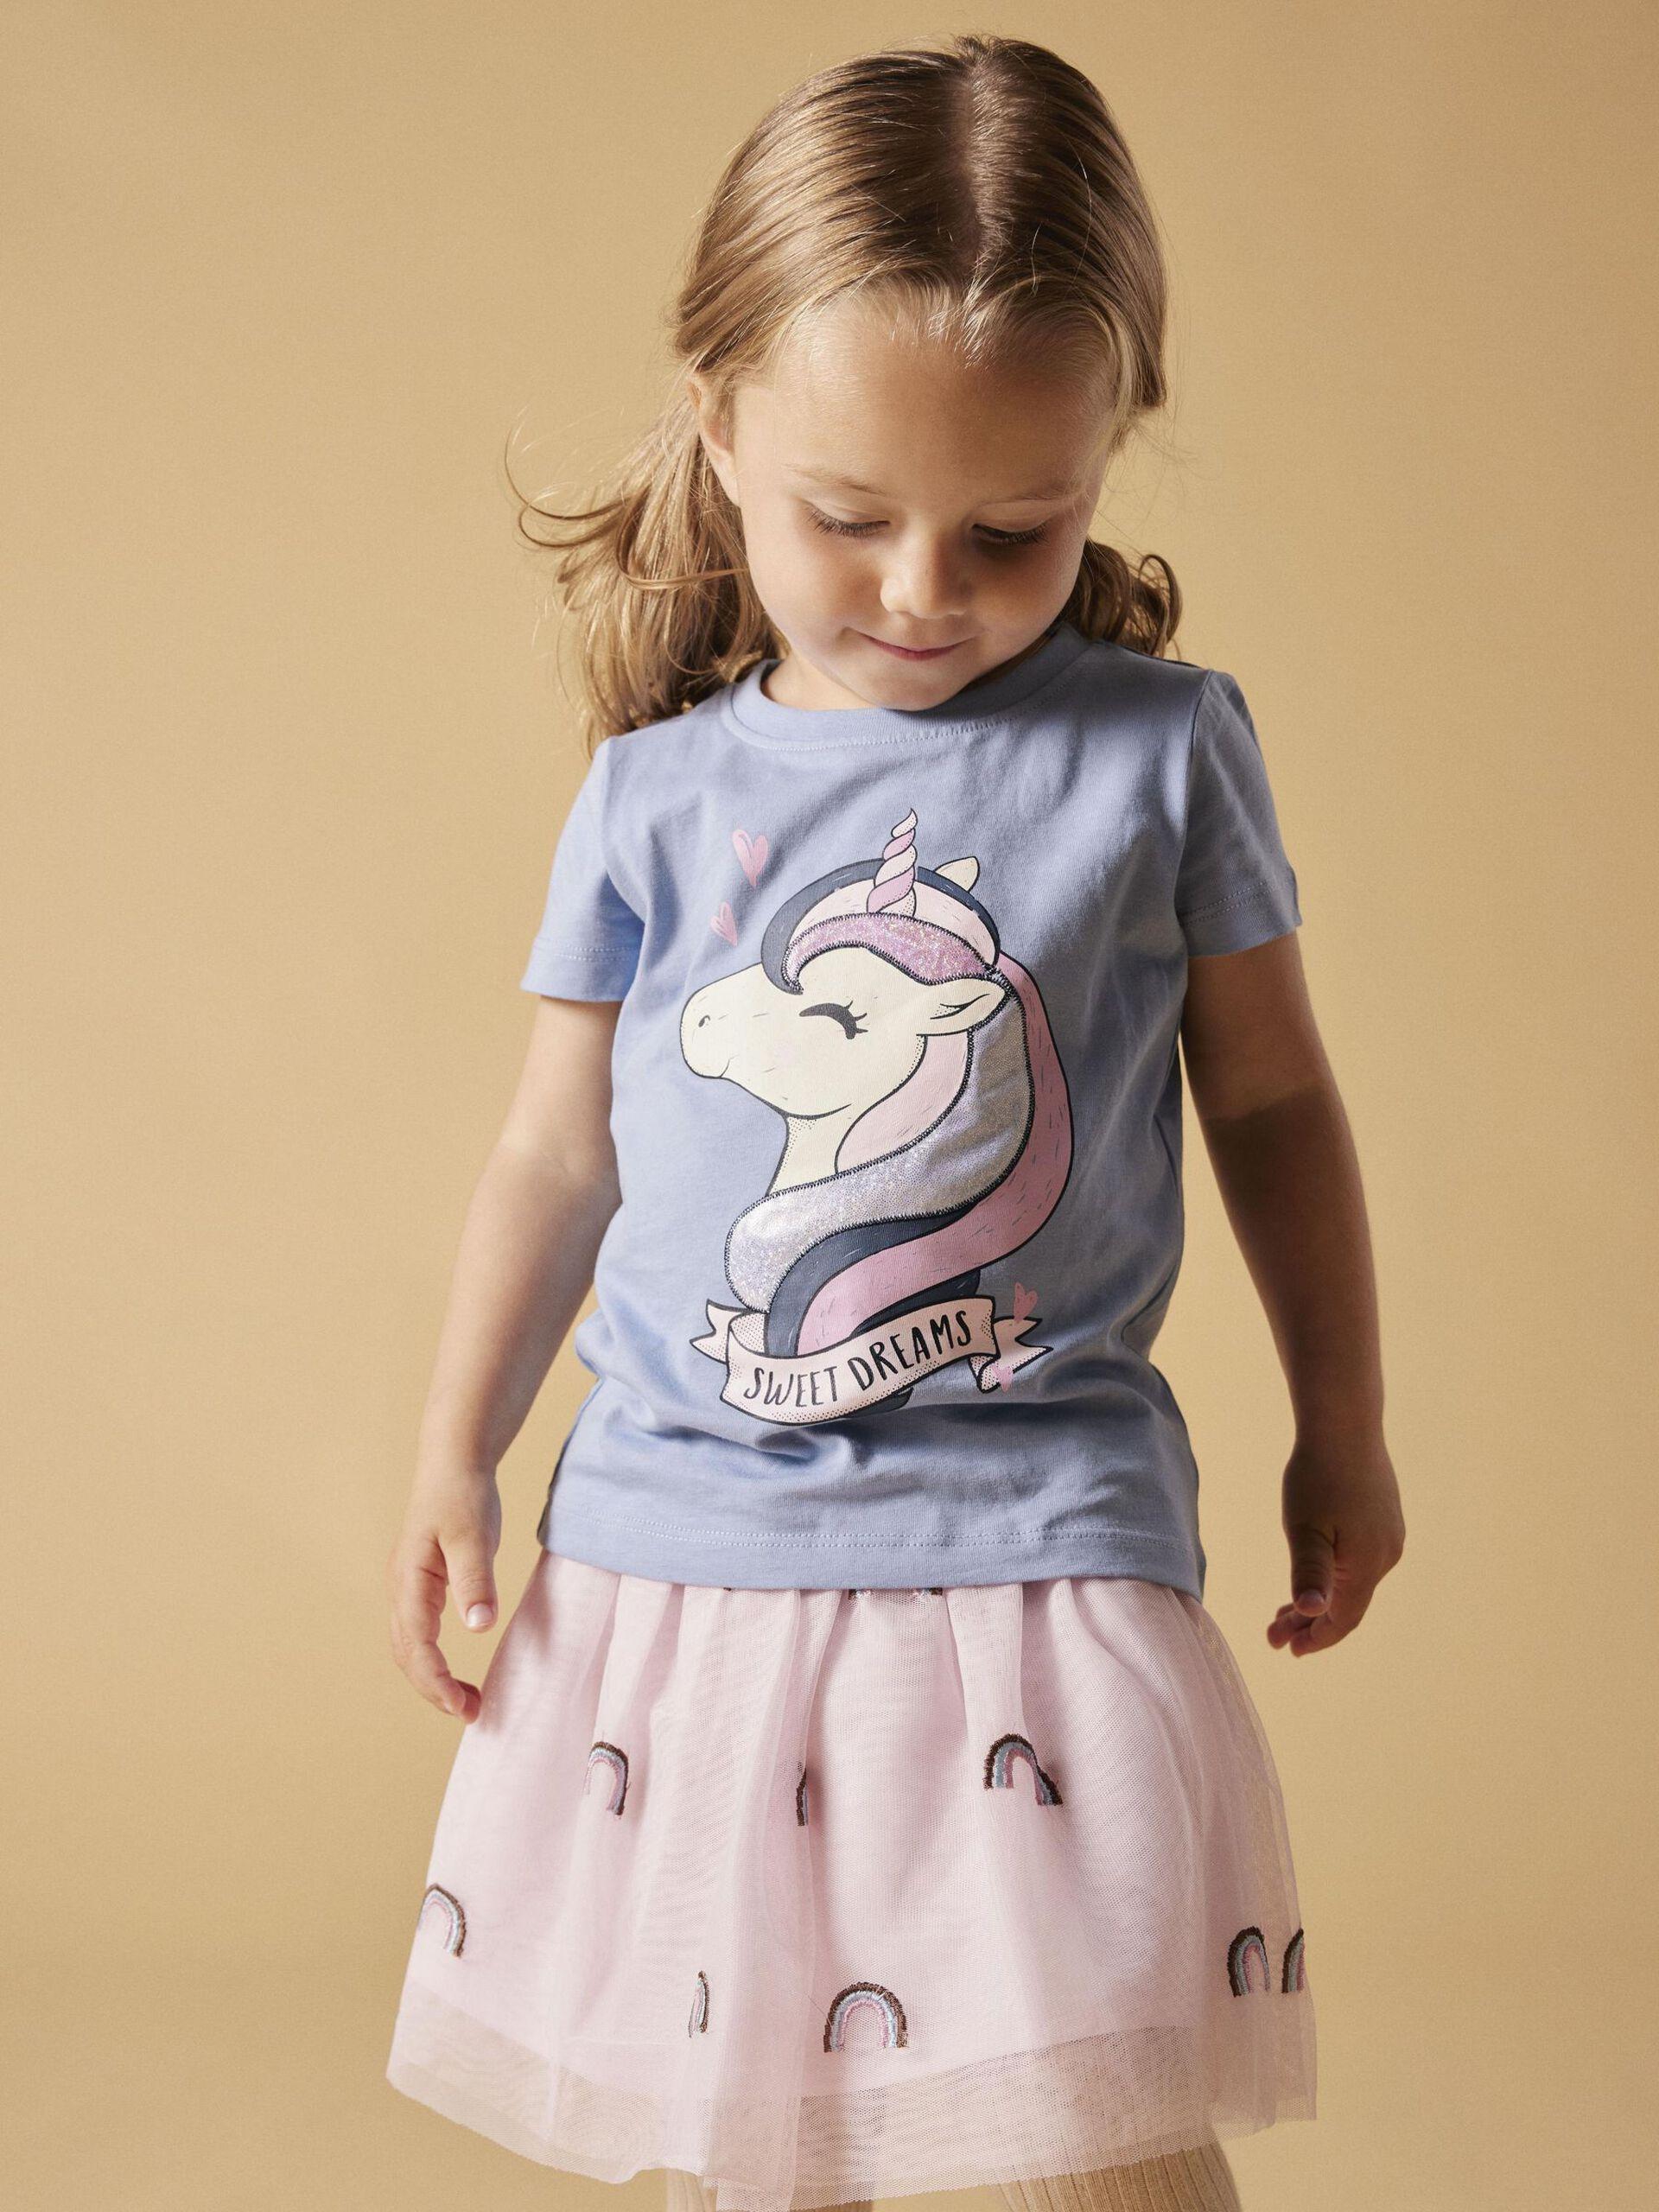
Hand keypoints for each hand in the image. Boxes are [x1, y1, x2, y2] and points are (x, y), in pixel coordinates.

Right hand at [386, 1468, 503, 1719]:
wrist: (454, 1463)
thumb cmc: (463, 1496)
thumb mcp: (474, 1536)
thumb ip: (475, 1579)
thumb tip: (478, 1625)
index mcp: (410, 1581)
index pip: (417, 1645)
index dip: (436, 1681)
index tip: (462, 1707)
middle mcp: (401, 1590)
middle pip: (407, 1654)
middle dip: (434, 1690)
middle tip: (472, 1713)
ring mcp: (408, 1588)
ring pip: (410, 1647)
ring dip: (432, 1679)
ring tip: (468, 1702)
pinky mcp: (422, 1585)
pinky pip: (420, 1634)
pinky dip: (434, 1660)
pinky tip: (456, 1670)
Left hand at [1267, 1428, 1404, 1656]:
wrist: (1344, 1425)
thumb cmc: (1318, 1476)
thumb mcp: (1304, 1528)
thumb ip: (1309, 1573)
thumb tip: (1314, 1612)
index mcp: (1367, 1564)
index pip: (1343, 1619)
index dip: (1315, 1638)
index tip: (1284, 1648)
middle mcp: (1386, 1556)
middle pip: (1349, 1605)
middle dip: (1311, 1623)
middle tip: (1273, 1633)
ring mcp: (1388, 1538)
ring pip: (1353, 1584)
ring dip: (1321, 1600)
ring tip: (1284, 1609)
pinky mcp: (1384, 1521)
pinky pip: (1358, 1563)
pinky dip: (1334, 1577)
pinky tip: (1313, 1573)